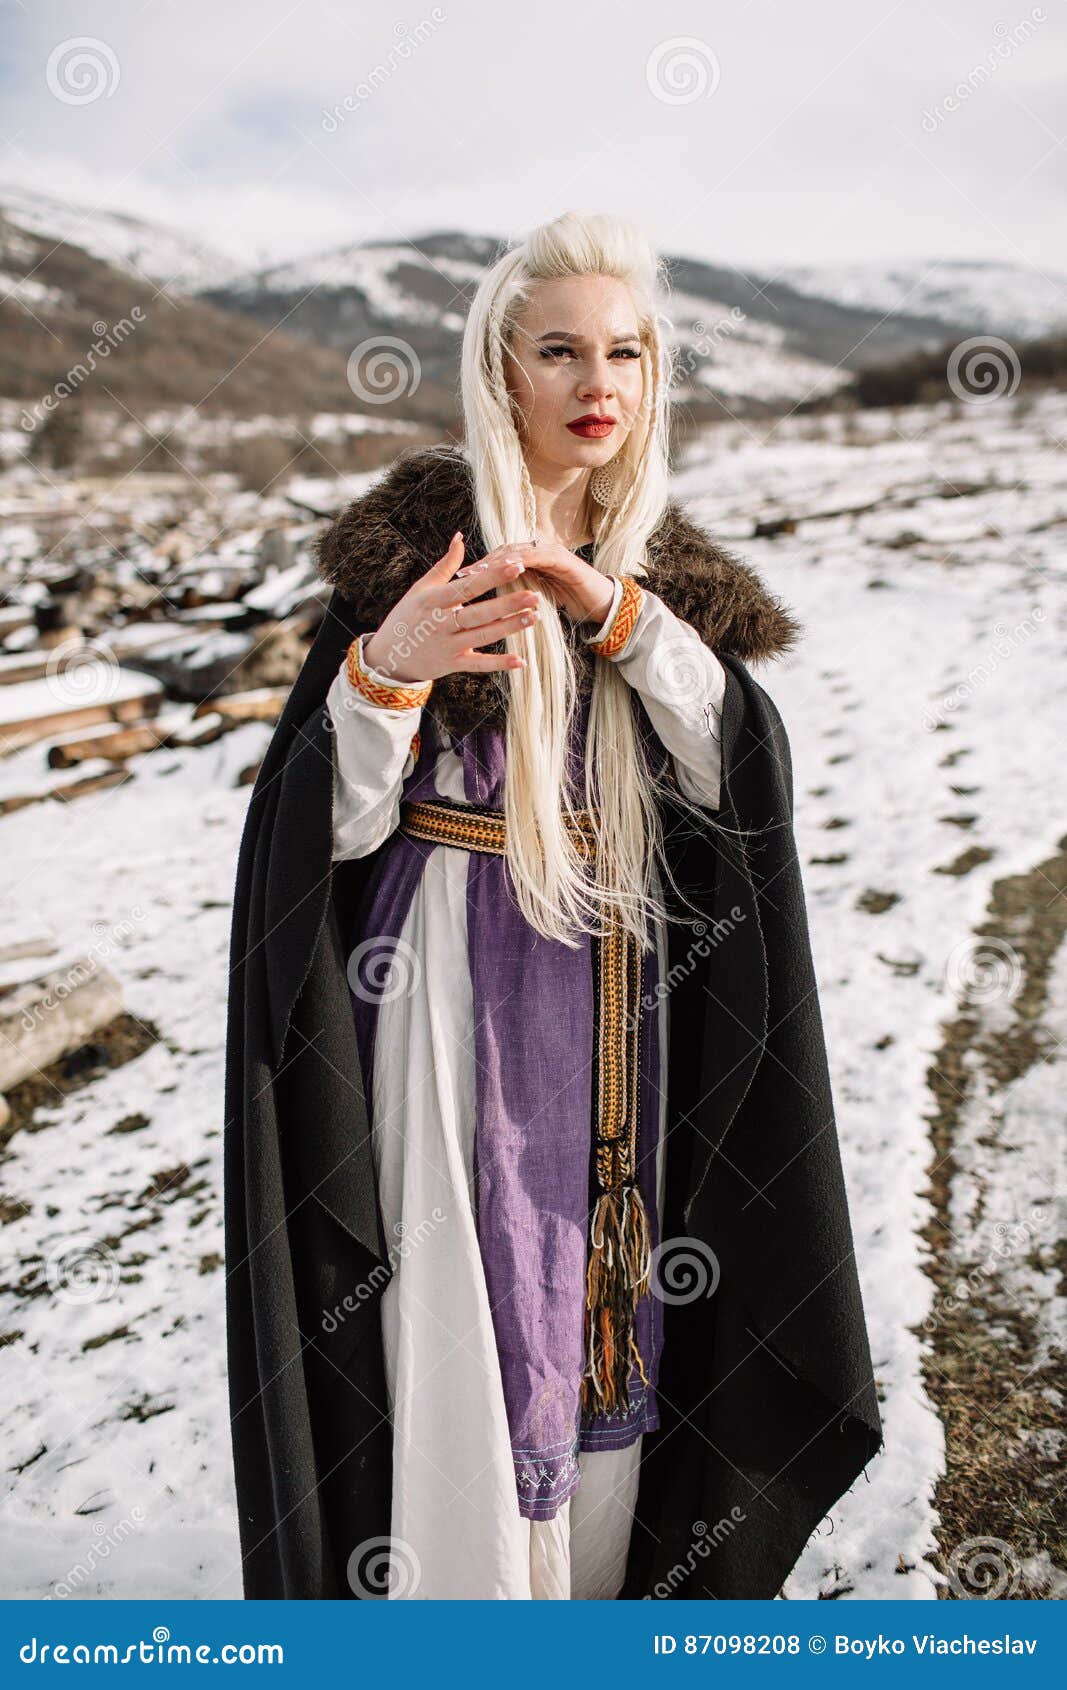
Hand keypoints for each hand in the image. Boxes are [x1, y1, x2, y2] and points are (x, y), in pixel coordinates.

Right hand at [361, 534, 541, 683]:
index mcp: (435, 600)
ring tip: (534, 617)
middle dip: (507, 604)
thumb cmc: (407, 616)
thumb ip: (445, 564)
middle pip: (479, 613)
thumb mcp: (421, 588)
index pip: (468, 586)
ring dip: (509, 628)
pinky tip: (520, 661)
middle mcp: (441, 623)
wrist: (388, 656)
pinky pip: (478, 664)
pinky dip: (498, 664)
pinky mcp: (452, 665)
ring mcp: (447, 645)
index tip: (516, 564)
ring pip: (482, 636)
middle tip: (534, 595)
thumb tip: (460, 536)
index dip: (492, 575)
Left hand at [455, 539, 614, 628]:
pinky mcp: (565, 560)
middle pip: (505, 552)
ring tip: (480, 570)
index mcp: (532, 560)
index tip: (459, 579)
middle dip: (483, 562)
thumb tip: (493, 599)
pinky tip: (511, 568)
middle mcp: (540, 551)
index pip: (500, 559)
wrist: (602, 605)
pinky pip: (540, 557)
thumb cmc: (571, 602)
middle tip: (463, 574)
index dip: (480, 567)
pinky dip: (525, 561)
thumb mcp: (539, 596)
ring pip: (520, 551)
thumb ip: (519, 591)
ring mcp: (552, 553)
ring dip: (499, 560)